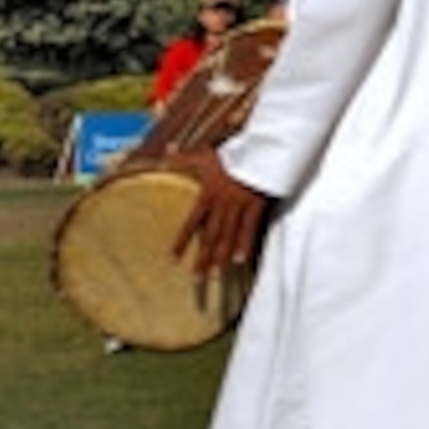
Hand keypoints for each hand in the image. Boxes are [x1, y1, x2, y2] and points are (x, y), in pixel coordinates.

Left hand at [172, 150, 270, 278]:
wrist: (260, 149)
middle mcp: (221, 205)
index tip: (173, 259)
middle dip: (203, 259)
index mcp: (207, 195)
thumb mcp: (206, 154)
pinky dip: (244, 245)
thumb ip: (185, 156)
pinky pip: (249, 229)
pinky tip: (240, 261)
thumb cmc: (232, 153)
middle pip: (209, 236)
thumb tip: (168, 148)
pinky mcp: (256, 207)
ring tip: (216, 276)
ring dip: (221, 257)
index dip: (181, 241)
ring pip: (228, 237)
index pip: (191, 223)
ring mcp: (239, 207)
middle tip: (196, 280)